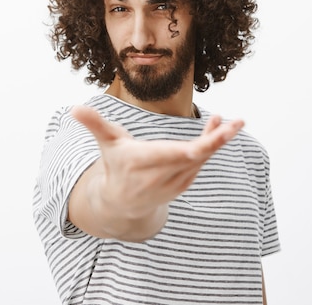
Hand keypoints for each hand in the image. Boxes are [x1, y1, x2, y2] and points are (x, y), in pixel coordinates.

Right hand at [68, 105, 244, 239]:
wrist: (120, 202)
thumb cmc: (115, 165)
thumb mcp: (106, 143)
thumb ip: (94, 124)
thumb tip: (73, 108)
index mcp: (142, 161)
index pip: (177, 153)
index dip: (201, 144)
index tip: (220, 131)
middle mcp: (160, 175)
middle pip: (196, 157)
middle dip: (218, 140)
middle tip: (238, 123)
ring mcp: (174, 182)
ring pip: (201, 159)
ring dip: (216, 140)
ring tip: (231, 121)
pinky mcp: (183, 184)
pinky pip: (200, 163)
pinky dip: (210, 147)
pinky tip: (218, 129)